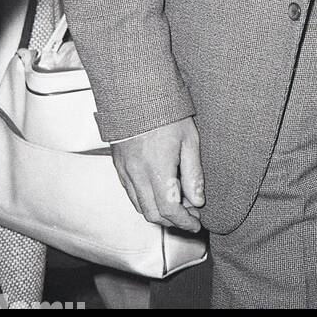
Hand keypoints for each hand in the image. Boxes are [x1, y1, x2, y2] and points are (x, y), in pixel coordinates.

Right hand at [110, 116, 204, 232]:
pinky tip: (159, 194)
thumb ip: (193, 173)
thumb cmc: (166, 112)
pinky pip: (131, 194)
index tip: (196, 223)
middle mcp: (137, 174)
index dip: (184, 221)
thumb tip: (198, 201)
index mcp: (157, 168)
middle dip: (173, 221)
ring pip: (140, 206)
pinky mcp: (118, 167)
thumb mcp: (189, 139)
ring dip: (159, 213)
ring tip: (179, 206)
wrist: (136, 93)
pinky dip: (145, 202)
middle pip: (153, 214)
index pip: (169, 209)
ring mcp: (124, 171)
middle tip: (190, 217)